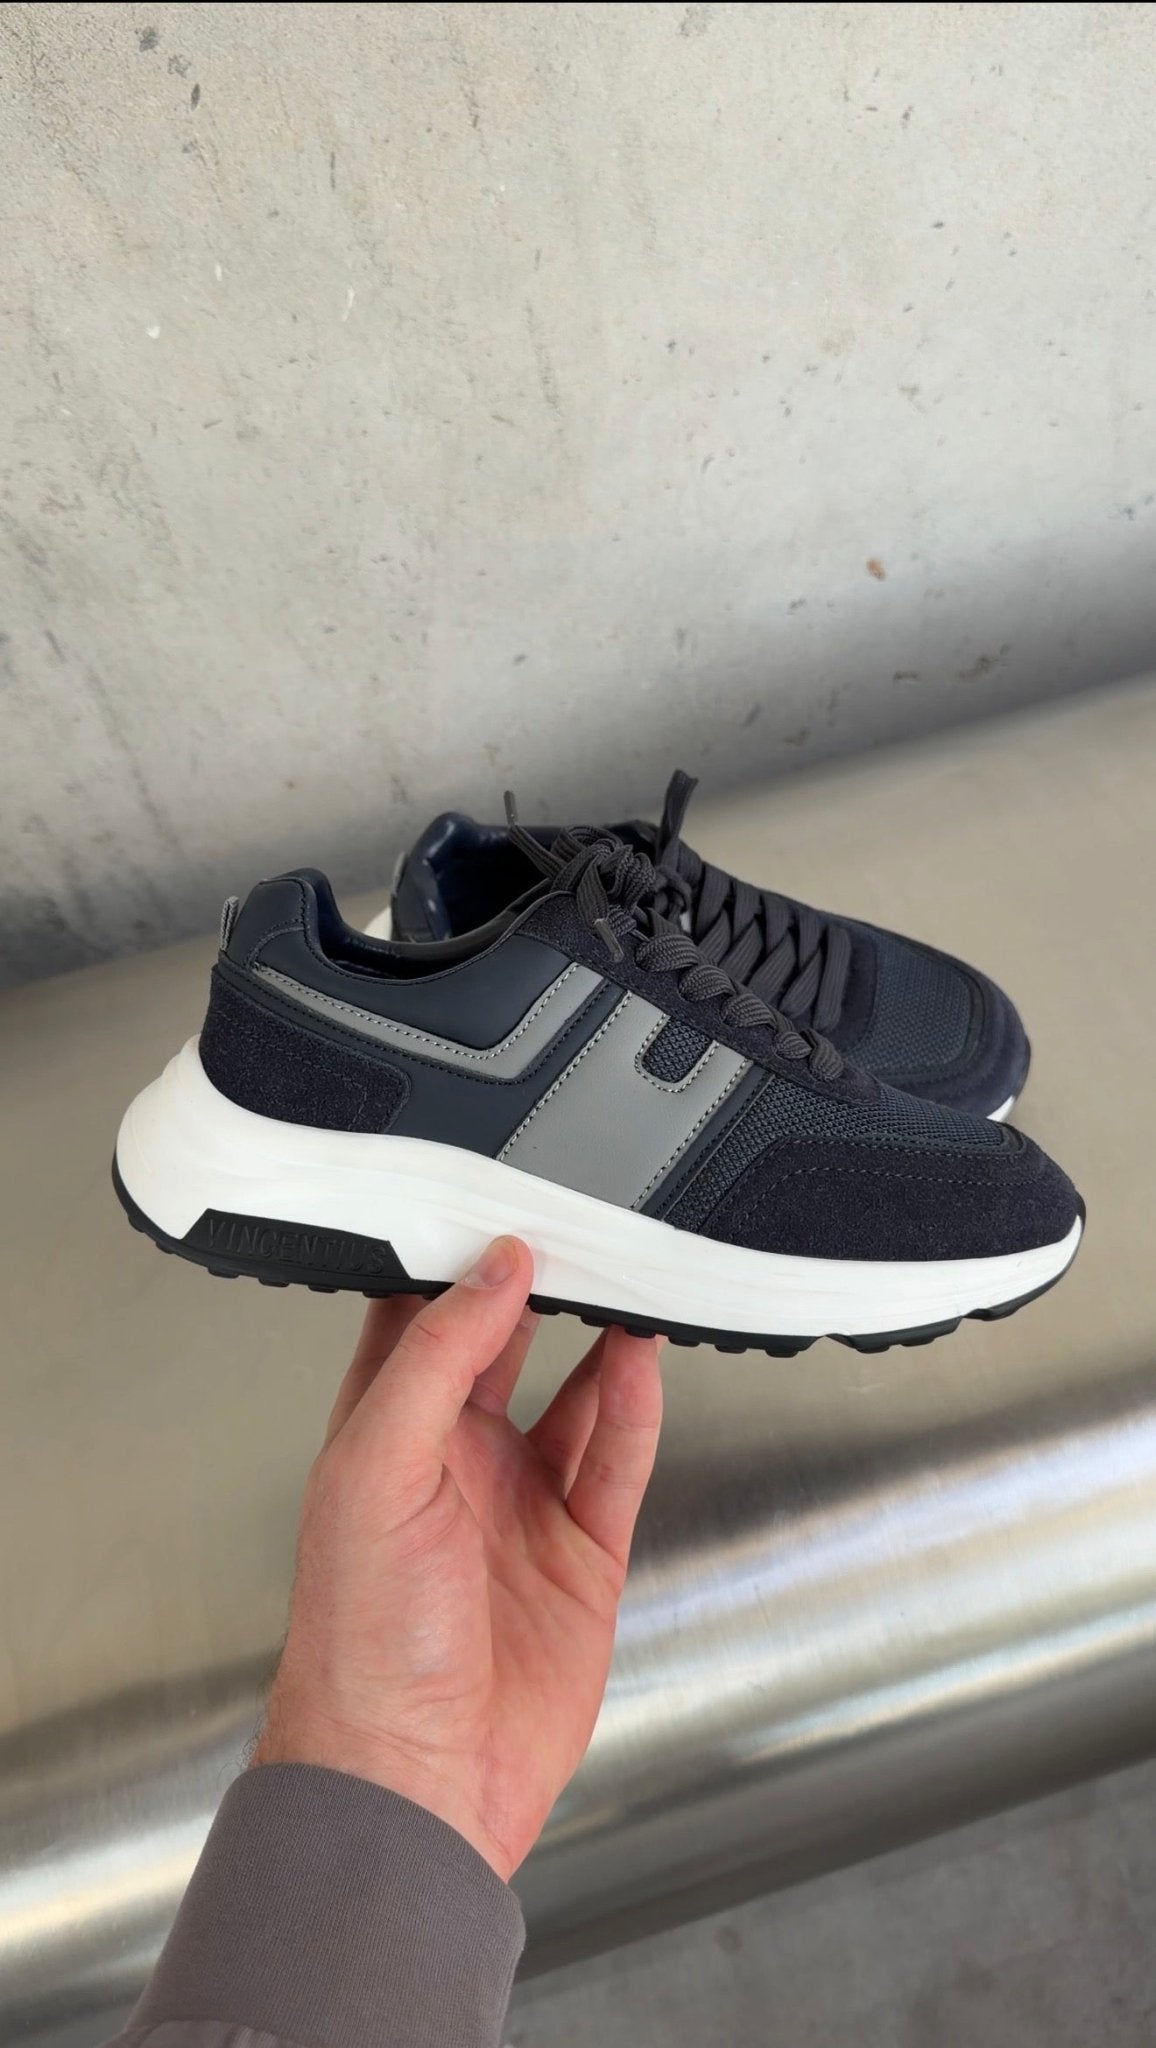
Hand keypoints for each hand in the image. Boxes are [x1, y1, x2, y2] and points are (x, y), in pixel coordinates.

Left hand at [252, 1237, 662, 1880]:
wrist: (416, 1778)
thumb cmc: (359, 1642)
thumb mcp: (377, 1470)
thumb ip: (436, 1358)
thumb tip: (493, 1269)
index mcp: (384, 1436)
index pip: (415, 1319)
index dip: (453, 1259)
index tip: (495, 1200)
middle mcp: (452, 1463)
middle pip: (503, 1346)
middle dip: (538, 1286)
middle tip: (578, 1223)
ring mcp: (520, 1506)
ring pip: (574, 1397)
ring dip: (600, 1338)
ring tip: (629, 1275)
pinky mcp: (581, 1554)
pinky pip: (616, 1460)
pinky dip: (635, 1406)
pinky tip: (644, 1359)